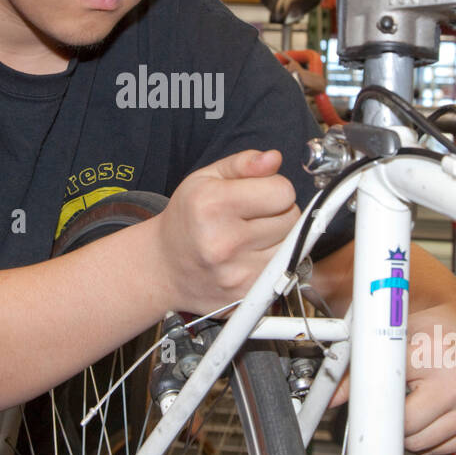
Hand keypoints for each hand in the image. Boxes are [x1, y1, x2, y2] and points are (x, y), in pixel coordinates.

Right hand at [149, 149, 299, 318]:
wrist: (163, 267)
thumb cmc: (186, 219)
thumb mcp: (205, 178)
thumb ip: (243, 163)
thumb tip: (273, 159)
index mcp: (213, 205)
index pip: (283, 191)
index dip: (274, 188)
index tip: (259, 194)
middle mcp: (223, 242)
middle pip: (292, 219)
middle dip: (279, 213)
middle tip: (253, 216)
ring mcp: (236, 274)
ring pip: (292, 247)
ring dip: (279, 240)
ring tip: (251, 237)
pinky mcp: (245, 295)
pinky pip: (281, 272)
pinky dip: (272, 263)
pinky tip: (250, 257)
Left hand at [328, 288, 455, 454]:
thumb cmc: (424, 321)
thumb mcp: (386, 334)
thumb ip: (356, 366)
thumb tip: (330, 396)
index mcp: (434, 354)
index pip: (388, 401)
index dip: (370, 409)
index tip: (360, 416)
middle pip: (405, 430)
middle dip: (389, 416)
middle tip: (391, 392)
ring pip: (421, 444)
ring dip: (408, 427)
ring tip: (413, 392)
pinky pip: (440, 448)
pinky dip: (428, 433)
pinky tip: (430, 403)